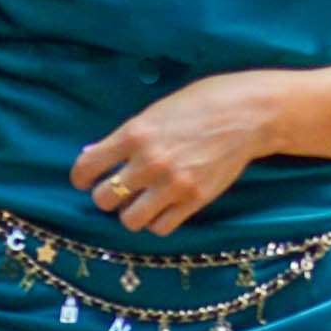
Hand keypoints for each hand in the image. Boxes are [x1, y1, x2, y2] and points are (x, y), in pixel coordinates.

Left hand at [66, 73, 281, 237]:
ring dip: (130, 213)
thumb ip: (125, 136)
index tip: (87, 179)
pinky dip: (157, 221)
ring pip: (130, 220)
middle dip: (106, 196)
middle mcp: (150, 162)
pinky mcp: (195, 200)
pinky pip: (161, 227)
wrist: (249, 114)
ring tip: (139, 202)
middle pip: (104, 199)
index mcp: (135, 134)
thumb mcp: (156, 111)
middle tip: (117, 189)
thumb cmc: (202, 102)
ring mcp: (173, 184)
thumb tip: (94, 155)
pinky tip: (161, 208)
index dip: (81, 177)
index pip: (87, 168)